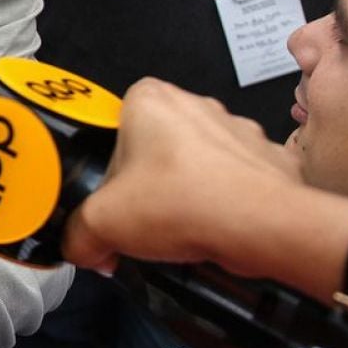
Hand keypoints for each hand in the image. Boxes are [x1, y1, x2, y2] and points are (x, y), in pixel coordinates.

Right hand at [62, 78, 299, 275]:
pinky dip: (228, 203)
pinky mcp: (269, 158)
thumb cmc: (186, 203)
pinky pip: (239, 180)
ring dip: (189, 191)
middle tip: (142, 218)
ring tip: (182, 229)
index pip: (113, 124)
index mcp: (148, 100)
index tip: (110, 195)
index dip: (108, 165)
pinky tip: (218, 230)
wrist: (263, 225)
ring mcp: (237, 129)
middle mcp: (195, 104)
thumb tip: (79, 247)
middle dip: (148, 182)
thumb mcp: (102, 224)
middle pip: (155, 145)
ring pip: (199, 162)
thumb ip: (78, 234)